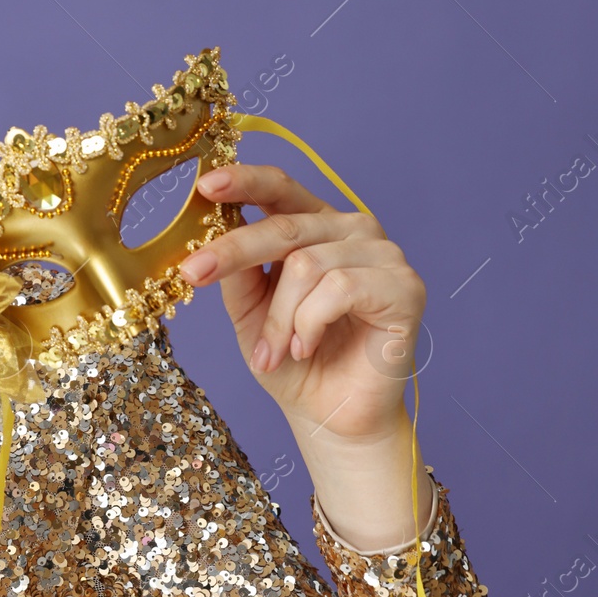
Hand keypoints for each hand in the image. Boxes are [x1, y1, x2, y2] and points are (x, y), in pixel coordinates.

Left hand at [177, 163, 423, 442]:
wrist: (331, 415)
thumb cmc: (291, 359)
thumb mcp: (247, 309)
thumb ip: (237, 269)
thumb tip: (212, 231)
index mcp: (316, 225)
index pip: (280, 187)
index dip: (243, 181)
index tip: (205, 184)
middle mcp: (352, 230)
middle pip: (284, 226)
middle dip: (233, 252)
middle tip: (193, 275)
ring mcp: (384, 254)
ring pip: (307, 265)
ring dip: (277, 318)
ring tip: (273, 352)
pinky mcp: (405, 286)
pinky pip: (339, 288)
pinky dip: (308, 324)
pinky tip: (304, 348)